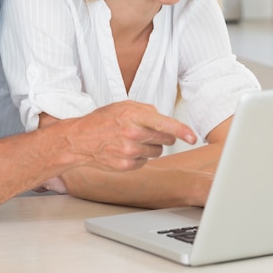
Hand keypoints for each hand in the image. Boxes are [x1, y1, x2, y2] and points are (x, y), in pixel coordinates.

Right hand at [63, 100, 196, 171]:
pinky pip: (145, 161)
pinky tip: (126, 150)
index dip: (182, 131)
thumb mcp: (123, 106)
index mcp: (133, 115)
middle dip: (164, 136)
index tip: (193, 137)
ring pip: (158, 151)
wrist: (79, 140)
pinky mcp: (126, 166)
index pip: (164, 123)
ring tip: (133, 140)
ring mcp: (129, 151)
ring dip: (151, 146)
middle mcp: (133, 133)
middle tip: (150, 132)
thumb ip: (146, 110)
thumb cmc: (101, 121)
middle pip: (165, 139)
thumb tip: (163, 117)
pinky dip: (140, 157)